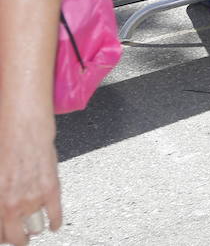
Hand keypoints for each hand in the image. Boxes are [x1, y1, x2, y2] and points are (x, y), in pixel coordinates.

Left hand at [0, 119, 61, 245]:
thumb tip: (3, 201)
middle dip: (16, 238)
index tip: (4, 232)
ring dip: (34, 228)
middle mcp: (11, 203)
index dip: (2, 235)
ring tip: (33, 226)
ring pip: (35, 227)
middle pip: (15, 237)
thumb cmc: (2, 141)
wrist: (22, 124)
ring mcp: (32, 198)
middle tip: (18, 236)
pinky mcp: (51, 189)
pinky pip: (55, 214)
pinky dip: (55, 222)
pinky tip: (53, 224)